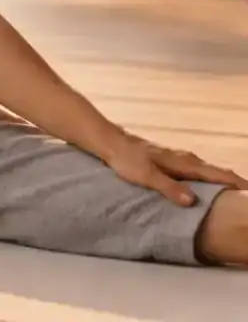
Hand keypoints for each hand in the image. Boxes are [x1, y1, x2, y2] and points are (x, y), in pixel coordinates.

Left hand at [102, 133, 247, 205]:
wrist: (109, 141)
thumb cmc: (127, 159)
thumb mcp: (147, 177)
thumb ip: (170, 188)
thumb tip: (193, 201)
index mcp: (182, 163)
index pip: (214, 173)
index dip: (233, 181)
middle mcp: (182, 157)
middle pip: (212, 169)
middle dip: (230, 179)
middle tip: (244, 192)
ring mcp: (174, 156)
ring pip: (202, 167)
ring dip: (216, 176)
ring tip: (228, 188)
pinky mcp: (165, 158)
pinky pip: (191, 167)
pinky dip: (203, 174)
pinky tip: (199, 180)